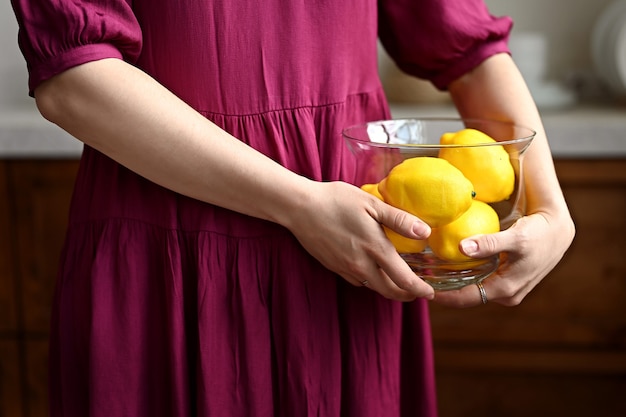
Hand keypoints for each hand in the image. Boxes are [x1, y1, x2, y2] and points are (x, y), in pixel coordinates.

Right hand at [287, 181, 434, 300]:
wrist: (300, 208)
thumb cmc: (336, 200)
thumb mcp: (371, 204)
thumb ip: (399, 220)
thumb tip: (425, 232)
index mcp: (375, 248)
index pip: (404, 279)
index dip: (420, 289)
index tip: (430, 292)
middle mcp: (361, 264)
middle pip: (389, 291)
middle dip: (407, 295)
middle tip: (418, 292)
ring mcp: (346, 268)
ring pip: (373, 287)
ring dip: (389, 289)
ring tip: (399, 283)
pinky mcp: (334, 267)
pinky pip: (357, 281)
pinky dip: (370, 281)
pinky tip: (372, 271)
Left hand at [433, 209, 574, 307]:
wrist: (559, 232)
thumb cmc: (539, 234)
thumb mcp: (516, 237)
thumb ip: (489, 243)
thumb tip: (462, 248)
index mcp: (506, 290)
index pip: (467, 299)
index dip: (444, 296)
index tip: (423, 288)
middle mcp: (506, 295)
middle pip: (468, 297)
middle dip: (445, 290)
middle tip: (421, 278)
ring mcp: (507, 290)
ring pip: (474, 289)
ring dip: (454, 284)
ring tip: (430, 273)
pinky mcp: (507, 281)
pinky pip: (481, 282)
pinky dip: (465, 276)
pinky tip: (448, 266)